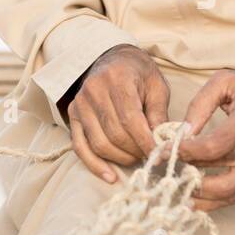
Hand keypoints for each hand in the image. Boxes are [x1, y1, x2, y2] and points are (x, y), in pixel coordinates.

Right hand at [66, 45, 170, 183]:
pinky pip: (80, 146)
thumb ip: (159, 113)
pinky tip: (110, 176)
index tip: (159, 154)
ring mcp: (80, 103)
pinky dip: (95, 165)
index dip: (145, 141)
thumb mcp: (157, 86)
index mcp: (117, 79)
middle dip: (135, 151)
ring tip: (136, 159)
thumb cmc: (139, 73)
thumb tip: (162, 143)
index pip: (130, 119)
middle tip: (150, 157)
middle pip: (114, 133)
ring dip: (120, 159)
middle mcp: (94, 90)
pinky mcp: (72, 115)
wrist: (113, 58)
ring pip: (98, 143)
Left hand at [175, 71, 234, 211]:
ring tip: (173, 186)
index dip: (184, 153)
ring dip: (196, 195)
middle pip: (215, 176)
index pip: (210, 149)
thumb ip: (200, 104)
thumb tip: (181, 132)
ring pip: (223, 194)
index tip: (162, 150)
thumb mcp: (226, 82)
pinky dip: (211, 203)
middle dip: (185, 175)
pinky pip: (233, 198)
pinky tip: (190, 200)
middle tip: (163, 169)